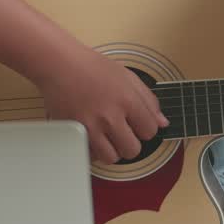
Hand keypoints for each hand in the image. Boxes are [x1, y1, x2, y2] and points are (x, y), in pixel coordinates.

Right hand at [34, 46, 167, 164]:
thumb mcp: (128, 77)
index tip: (139, 124)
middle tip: (123, 131)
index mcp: (127, 101)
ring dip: (112, 150)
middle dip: (131, 143)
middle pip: (132, 150)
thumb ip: (148, 101)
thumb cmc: (93, 67)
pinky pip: (90, 155)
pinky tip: (94, 136)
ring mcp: (90, 127)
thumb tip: (162, 122)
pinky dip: (93, 150)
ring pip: (111, 158)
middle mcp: (109, 116)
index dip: (146, 129)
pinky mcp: (73, 133)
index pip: (150, 131)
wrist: (60, 65)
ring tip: (108, 135)